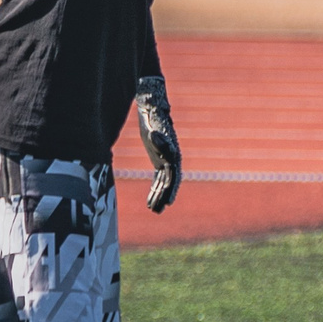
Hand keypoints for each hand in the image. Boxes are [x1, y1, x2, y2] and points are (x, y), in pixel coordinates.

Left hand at [137, 76, 181, 212]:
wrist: (152, 110)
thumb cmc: (152, 118)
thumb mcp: (151, 126)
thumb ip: (155, 135)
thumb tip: (156, 139)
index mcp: (173, 153)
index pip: (173, 176)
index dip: (171, 190)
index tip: (168, 202)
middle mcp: (172, 159)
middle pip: (170, 182)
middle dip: (164, 196)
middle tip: (158, 211)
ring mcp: (166, 161)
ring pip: (164, 183)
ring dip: (158, 196)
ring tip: (153, 210)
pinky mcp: (159, 161)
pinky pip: (158, 179)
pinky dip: (154, 190)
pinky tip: (149, 201)